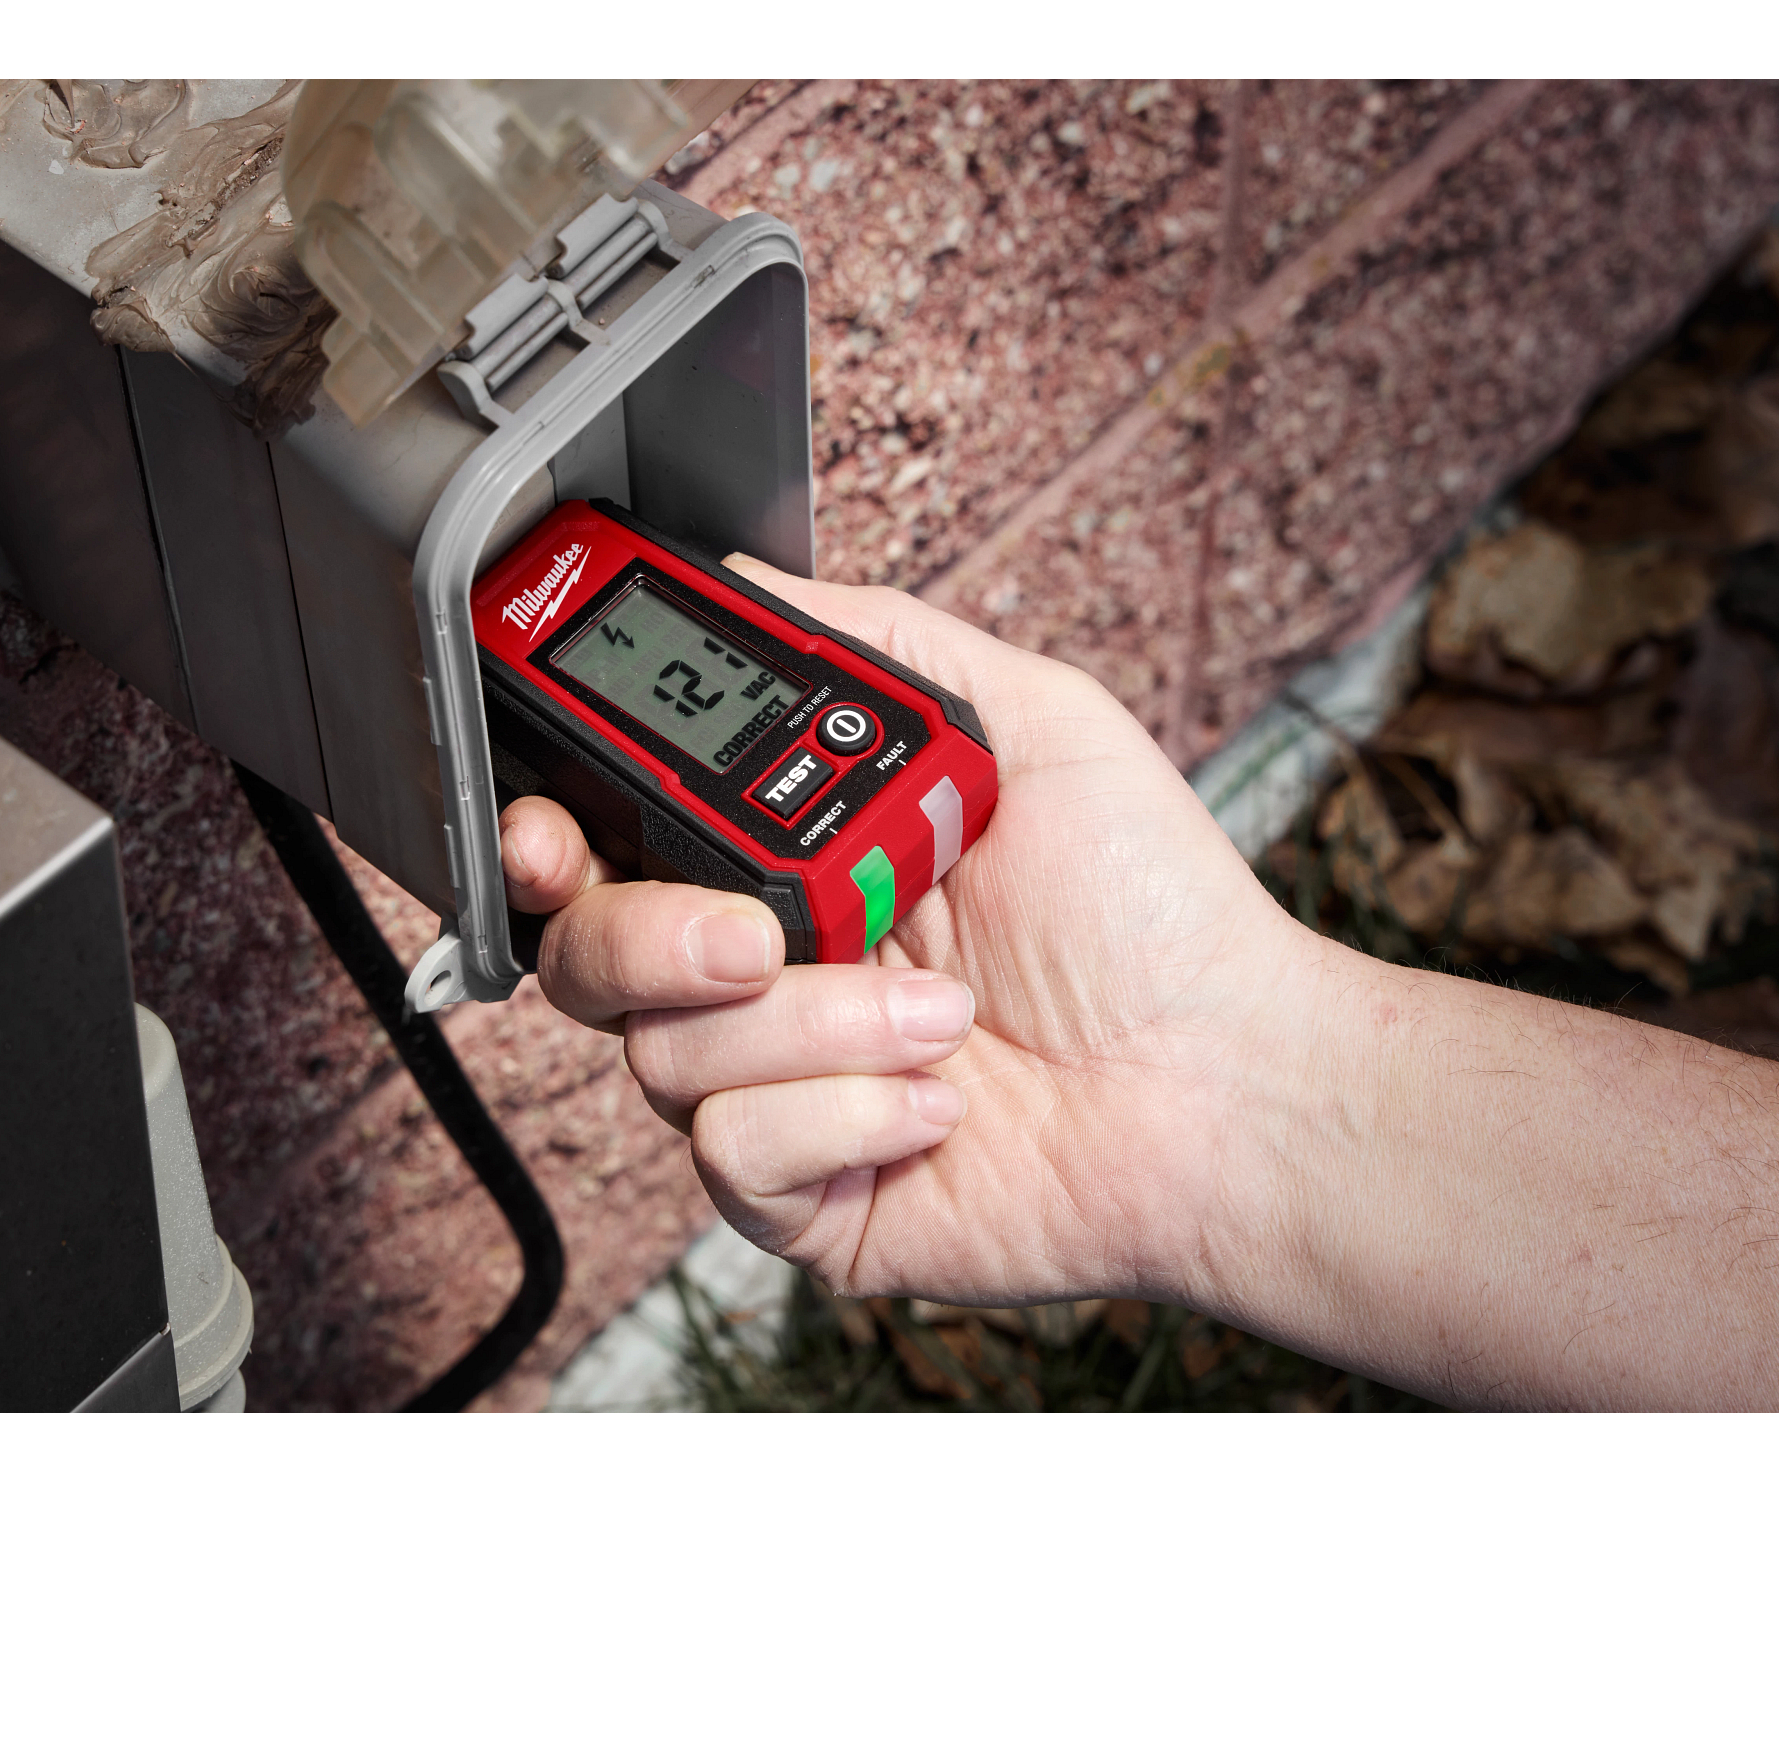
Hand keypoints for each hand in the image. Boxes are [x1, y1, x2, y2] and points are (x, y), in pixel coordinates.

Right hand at [499, 555, 1317, 1308]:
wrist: (1229, 1078)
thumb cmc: (1149, 910)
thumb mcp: (1027, 722)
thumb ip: (879, 642)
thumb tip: (748, 582)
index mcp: (790, 864)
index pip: (614, 844)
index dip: (549, 833)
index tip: (552, 827)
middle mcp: (765, 974)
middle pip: (586, 953)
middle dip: (651, 935)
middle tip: (761, 931)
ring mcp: (778, 1088)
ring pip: (663, 1055)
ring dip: (816, 1026)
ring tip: (944, 1011)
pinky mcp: (804, 1195)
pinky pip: (735, 1156)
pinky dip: (846, 1117)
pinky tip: (941, 1101)